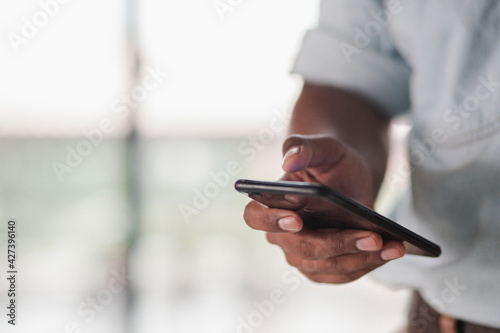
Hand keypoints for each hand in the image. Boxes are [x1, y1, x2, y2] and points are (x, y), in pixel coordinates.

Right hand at [243, 135, 404, 283]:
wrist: (350, 177)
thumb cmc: (330, 160)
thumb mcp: (322, 147)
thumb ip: (302, 146)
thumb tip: (289, 159)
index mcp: (270, 202)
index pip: (256, 217)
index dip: (272, 221)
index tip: (297, 219)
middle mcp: (280, 234)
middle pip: (300, 248)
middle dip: (337, 244)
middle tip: (371, 236)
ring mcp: (301, 254)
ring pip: (325, 267)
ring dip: (360, 258)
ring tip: (391, 245)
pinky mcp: (323, 268)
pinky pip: (342, 274)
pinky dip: (368, 265)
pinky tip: (392, 250)